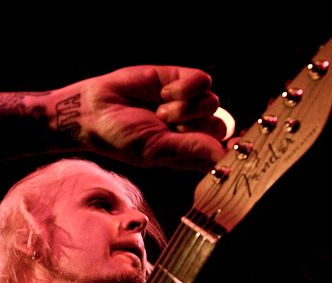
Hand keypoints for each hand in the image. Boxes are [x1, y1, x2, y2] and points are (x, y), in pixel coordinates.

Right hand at [69, 65, 226, 170]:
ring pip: (212, 103)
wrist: (95, 110)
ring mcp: (186, 103)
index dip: (228, 150)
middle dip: (197, 127)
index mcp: (185, 153)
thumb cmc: (121, 138)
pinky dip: (185, 87)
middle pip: (221, 126)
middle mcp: (190, 128)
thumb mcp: (156, 150)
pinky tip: (164, 92)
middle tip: (170, 128)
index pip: (219, 152)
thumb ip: (191, 150)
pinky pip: (203, 81)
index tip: (235, 149)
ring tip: (159, 111)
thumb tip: (223, 155)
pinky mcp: (180, 79)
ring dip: (185, 108)